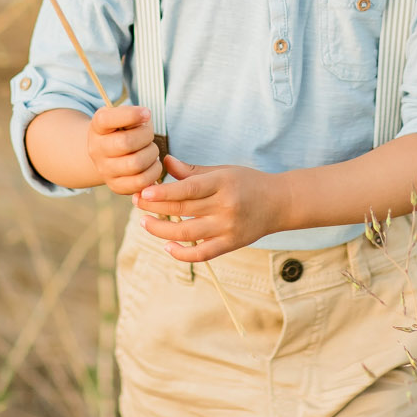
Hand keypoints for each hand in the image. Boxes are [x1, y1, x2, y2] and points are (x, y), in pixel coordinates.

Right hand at [86, 104, 163, 195]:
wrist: (109, 154)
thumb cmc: (122, 131)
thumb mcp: (123, 116)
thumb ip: (133, 114)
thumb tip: (145, 116)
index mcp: (97, 127)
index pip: (107, 119)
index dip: (131, 114)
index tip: (146, 113)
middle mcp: (96, 149)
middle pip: (125, 143)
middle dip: (146, 136)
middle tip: (149, 135)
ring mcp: (104, 170)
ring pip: (135, 164)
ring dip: (151, 154)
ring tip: (151, 150)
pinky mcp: (116, 186)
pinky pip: (140, 182)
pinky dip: (153, 171)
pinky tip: (152, 164)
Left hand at [136, 155, 285, 261]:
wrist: (279, 203)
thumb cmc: (247, 182)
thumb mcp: (222, 170)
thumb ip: (193, 170)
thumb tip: (166, 162)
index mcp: (223, 183)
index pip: (189, 189)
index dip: (164, 192)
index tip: (143, 192)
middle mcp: (226, 206)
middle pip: (184, 209)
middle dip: (156, 208)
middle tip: (137, 203)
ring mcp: (229, 228)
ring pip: (188, 233)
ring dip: (162, 230)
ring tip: (145, 223)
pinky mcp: (231, 244)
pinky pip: (202, 253)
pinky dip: (182, 253)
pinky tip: (167, 246)